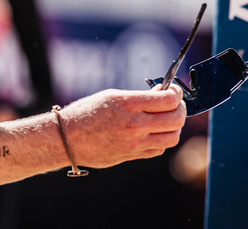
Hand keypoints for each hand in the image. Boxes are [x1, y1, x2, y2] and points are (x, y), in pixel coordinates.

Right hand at [55, 86, 184, 168]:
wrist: (67, 138)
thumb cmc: (87, 112)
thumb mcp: (112, 96)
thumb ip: (139, 97)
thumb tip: (163, 95)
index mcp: (129, 104)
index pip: (168, 100)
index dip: (176, 93)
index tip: (174, 91)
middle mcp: (135, 125)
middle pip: (176, 119)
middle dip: (180, 109)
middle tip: (174, 104)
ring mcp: (135, 143)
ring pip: (172, 137)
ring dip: (174, 126)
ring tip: (166, 119)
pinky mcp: (133, 156)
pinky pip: (159, 149)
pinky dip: (162, 140)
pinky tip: (154, 132)